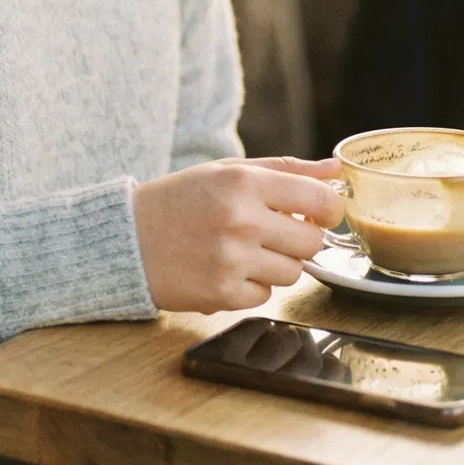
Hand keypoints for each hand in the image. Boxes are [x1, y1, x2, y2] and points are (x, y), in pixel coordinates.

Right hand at [132, 156, 342, 312]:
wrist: (128, 238)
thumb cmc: (181, 200)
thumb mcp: (227, 171)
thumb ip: (285, 169)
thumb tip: (335, 170)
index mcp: (243, 183)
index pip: (319, 201)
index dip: (329, 209)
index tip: (319, 212)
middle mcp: (240, 220)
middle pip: (312, 242)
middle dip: (300, 239)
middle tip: (273, 231)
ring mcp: (231, 260)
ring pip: (292, 272)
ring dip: (276, 263)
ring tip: (243, 249)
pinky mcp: (222, 294)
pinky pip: (265, 295)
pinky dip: (252, 286)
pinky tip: (226, 269)